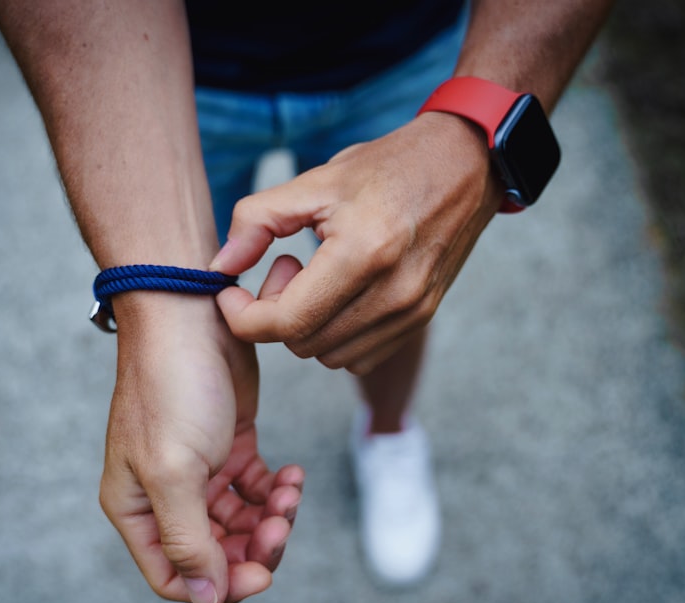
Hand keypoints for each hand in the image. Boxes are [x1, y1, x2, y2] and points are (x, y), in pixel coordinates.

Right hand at [98, 293, 303, 602]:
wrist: (190, 313)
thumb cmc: (170, 386)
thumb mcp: (174, 469)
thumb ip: (188, 539)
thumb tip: (207, 599)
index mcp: (137, 508)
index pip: (176, 576)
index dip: (221, 584)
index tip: (261, 570)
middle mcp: (164, 495)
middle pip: (217, 554)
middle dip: (255, 548)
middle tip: (282, 524)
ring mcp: (198, 471)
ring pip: (242, 524)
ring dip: (273, 517)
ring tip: (290, 491)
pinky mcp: (229, 446)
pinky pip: (257, 489)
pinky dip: (279, 489)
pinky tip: (293, 473)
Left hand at [210, 113, 503, 374]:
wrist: (464, 165)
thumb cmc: (386, 167)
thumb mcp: (315, 180)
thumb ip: (257, 221)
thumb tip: (220, 267)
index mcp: (363, 252)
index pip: (287, 323)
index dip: (244, 317)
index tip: (232, 293)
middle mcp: (393, 292)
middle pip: (303, 344)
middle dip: (276, 314)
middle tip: (285, 265)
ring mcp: (412, 310)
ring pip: (328, 356)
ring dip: (307, 327)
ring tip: (317, 276)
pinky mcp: (421, 318)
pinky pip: (359, 356)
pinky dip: (335, 335)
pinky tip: (340, 293)